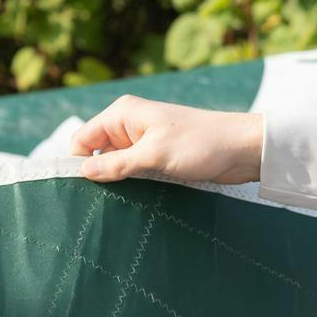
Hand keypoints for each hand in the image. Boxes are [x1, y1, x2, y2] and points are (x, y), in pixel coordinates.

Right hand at [69, 96, 262, 184]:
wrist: (242, 149)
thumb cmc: (200, 144)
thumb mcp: (154, 155)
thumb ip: (117, 164)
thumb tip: (82, 172)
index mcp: (123, 114)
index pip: (82, 139)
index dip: (75, 162)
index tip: (75, 190)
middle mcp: (129, 125)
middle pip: (96, 152)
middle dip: (95, 174)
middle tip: (96, 202)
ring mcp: (143, 141)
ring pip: (114, 164)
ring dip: (116, 181)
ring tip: (117, 203)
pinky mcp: (157, 156)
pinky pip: (132, 170)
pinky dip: (131, 183)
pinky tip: (133, 199)